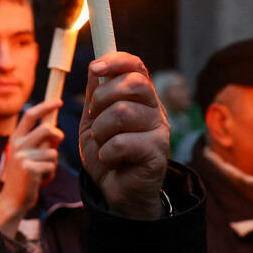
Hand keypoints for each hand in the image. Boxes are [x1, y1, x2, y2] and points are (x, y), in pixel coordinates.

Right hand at [0, 99, 63, 237]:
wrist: (12, 199)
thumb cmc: (24, 176)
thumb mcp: (27, 154)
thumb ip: (39, 142)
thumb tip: (56, 132)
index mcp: (16, 138)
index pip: (30, 115)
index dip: (45, 106)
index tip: (58, 101)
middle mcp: (18, 145)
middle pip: (47, 130)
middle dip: (57, 138)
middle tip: (55, 146)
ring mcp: (22, 157)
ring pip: (53, 153)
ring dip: (52, 164)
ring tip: (42, 172)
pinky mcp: (29, 169)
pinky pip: (51, 167)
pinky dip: (50, 175)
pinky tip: (40, 181)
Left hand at [80, 53, 168, 219]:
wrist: (116, 192)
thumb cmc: (106, 153)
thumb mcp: (93, 120)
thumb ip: (95, 95)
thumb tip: (96, 66)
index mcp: (139, 98)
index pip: (136, 66)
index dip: (116, 61)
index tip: (94, 67)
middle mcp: (154, 109)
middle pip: (134, 83)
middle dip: (102, 98)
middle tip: (95, 117)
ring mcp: (159, 130)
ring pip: (122, 113)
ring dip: (101, 131)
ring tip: (103, 144)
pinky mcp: (157, 152)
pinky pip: (122, 142)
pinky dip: (107, 153)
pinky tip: (112, 161)